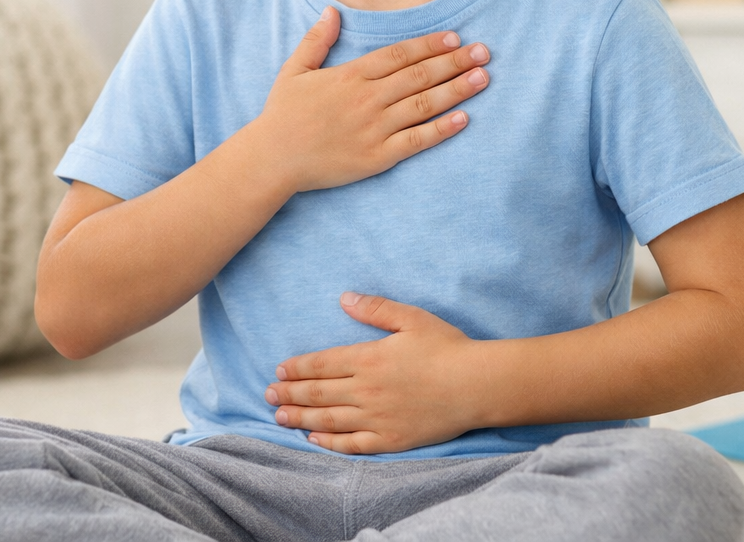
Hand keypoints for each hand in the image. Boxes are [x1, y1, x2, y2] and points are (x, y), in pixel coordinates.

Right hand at [256, 8, 490, 193]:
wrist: (271, 160)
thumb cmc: (282, 115)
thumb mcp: (294, 70)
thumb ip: (316, 40)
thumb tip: (332, 11)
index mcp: (350, 75)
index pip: (398, 55)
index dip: (429, 45)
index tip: (454, 37)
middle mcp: (367, 99)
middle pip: (419, 75)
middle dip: (454, 62)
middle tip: (484, 52)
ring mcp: (374, 128)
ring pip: (423, 104)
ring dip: (456, 90)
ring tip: (482, 78)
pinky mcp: (376, 157)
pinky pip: (415, 141)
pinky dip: (441, 129)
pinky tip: (464, 119)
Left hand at [264, 292, 482, 453]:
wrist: (475, 384)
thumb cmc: (445, 347)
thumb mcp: (411, 318)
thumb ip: (375, 308)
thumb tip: (344, 298)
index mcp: (369, 358)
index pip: (323, 364)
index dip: (298, 367)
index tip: (279, 370)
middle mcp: (367, 390)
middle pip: (319, 393)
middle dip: (290, 394)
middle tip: (268, 395)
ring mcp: (377, 417)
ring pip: (329, 420)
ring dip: (301, 418)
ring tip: (280, 417)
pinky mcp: (391, 439)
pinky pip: (353, 444)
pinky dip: (330, 443)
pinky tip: (315, 440)